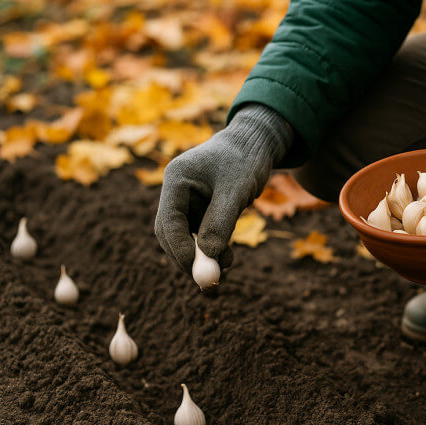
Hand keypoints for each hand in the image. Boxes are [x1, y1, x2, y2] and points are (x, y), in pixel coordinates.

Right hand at [154, 104, 291, 273]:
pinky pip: (199, 237)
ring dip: (203, 257)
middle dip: (188, 259)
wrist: (257, 144)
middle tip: (209, 281)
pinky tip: (229, 257)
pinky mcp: (198, 210)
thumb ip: (220, 222)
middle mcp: (175, 191)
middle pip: (170, 235)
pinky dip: (212, 250)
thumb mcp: (235, 191)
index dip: (180, 250)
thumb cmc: (246, 160)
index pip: (168, 222)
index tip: (198, 271)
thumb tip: (208, 256)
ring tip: (229, 265)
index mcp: (175, 178)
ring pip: (185, 239)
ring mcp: (185, 201)